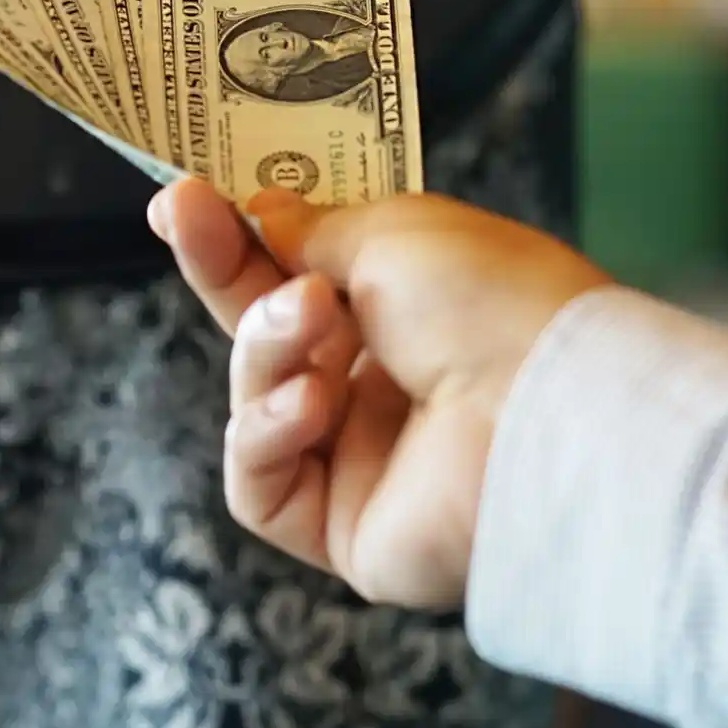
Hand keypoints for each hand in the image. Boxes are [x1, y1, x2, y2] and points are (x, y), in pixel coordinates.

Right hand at [150, 178, 609, 609]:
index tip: (184, 197)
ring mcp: (364, 461)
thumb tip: (259, 213)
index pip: (303, 275)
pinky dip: (268, 433)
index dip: (241, 239)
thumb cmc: (489, 302)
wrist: (544, 412)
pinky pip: (262, 483)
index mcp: (411, 313)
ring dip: (265, 349)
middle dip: (222, 272)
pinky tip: (310, 401)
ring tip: (310, 324)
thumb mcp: (393, 231)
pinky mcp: (345, 530)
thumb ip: (310, 229)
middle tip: (182, 216)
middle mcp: (385, 386)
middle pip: (266, 333)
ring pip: (256, 398)